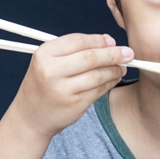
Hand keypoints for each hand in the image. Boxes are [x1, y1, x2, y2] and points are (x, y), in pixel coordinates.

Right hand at [11, 33, 133, 139]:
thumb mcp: (48, 63)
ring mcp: (63, 89)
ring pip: (97, 75)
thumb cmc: (43, 86)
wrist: (30, 117)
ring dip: (114, 70)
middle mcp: (52, 70)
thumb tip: (107, 41)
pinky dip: (110, 83)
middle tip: (129, 53)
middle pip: (90, 57)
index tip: (112, 41)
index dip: (98, 40)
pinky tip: (115, 79)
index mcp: (44, 54)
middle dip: (113, 54)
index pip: (78, 41)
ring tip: (123, 68)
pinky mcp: (75, 104)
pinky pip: (98, 90)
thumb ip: (73, 51)